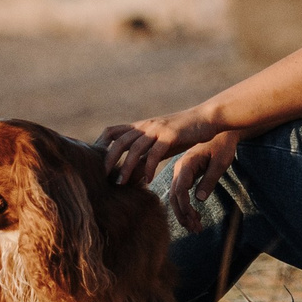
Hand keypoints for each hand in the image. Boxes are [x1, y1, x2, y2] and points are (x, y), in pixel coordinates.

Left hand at [99, 108, 217, 186]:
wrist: (206, 118)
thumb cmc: (184, 133)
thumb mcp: (161, 144)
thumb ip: (145, 156)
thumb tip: (130, 175)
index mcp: (141, 126)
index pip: (112, 131)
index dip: (100, 145)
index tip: (96, 162)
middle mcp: (146, 125)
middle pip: (119, 141)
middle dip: (108, 159)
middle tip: (104, 177)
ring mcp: (157, 129)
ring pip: (134, 148)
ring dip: (126, 167)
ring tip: (122, 183)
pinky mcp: (170, 135)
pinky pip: (155, 153)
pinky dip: (148, 167)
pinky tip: (148, 180)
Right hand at [165, 131, 240, 227]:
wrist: (223, 132)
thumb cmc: (223, 145)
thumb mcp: (221, 162)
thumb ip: (210, 179)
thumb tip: (199, 199)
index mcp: (187, 163)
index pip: (180, 189)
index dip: (185, 206)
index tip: (194, 218)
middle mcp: (180, 168)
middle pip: (174, 196)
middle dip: (183, 215)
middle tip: (196, 229)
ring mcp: (180, 172)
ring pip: (176, 197)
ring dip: (184, 214)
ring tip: (196, 227)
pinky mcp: (185, 175)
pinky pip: (180, 193)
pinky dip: (185, 206)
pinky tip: (194, 217)